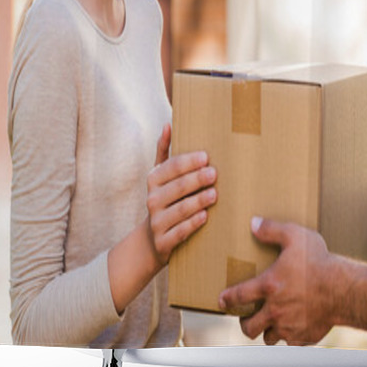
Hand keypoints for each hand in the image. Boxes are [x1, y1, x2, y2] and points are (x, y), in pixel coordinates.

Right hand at [145, 124, 216, 266]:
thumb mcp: (161, 176)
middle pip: (177, 187)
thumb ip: (165, 150)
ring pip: (179, 209)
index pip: (171, 167)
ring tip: (214, 194)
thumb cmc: (165, 199)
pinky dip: (192, 224)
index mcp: (153, 179)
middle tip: (214, 174)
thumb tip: (168, 124)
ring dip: (197, 201)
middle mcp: (152, 199)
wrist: (151, 240)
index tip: (207, 157)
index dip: (189, 162)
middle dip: (196, 179)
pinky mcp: (163, 242)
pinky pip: (179, 232)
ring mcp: (157, 222)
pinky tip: (205, 216)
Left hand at [218, 218, 339, 345]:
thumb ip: (273, 230)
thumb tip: (253, 223)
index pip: (238, 296)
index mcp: (269, 286)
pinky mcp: (303, 337)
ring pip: (269, 338)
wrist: (344, 289)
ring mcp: (288, 327)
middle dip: (245, 323)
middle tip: (248, 317)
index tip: (222, 301)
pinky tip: (295, 328)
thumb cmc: (320, 261)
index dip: (227, 299)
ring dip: (268, 331)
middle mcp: (275, 310)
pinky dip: (290, 337)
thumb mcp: (296, 237)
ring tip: (272, 323)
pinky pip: (290, 344)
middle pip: (248, 327)